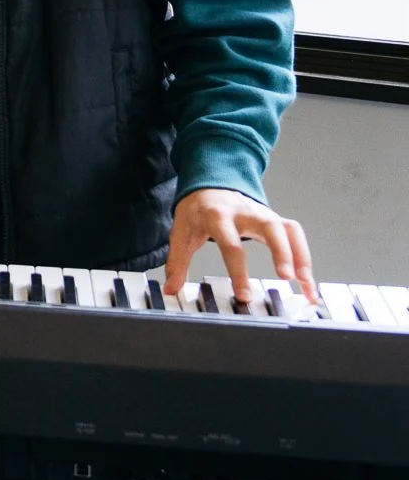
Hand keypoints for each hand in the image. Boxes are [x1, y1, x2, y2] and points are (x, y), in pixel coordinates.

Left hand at [164, 188, 316, 304]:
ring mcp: (263, 214)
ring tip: (306, 285)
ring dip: (300, 256)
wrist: (209, 184)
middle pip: (269, 227)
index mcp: (218, 216)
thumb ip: (177, 261)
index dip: (238, 270)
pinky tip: (307, 281)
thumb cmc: (197, 211)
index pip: (230, 243)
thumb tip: (170, 289)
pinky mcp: (274, 219)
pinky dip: (304, 256)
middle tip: (287, 278)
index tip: (245, 295)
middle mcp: (245, 212)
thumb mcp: (181, 232)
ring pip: (288, 230)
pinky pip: (294, 235)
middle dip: (281, 252)